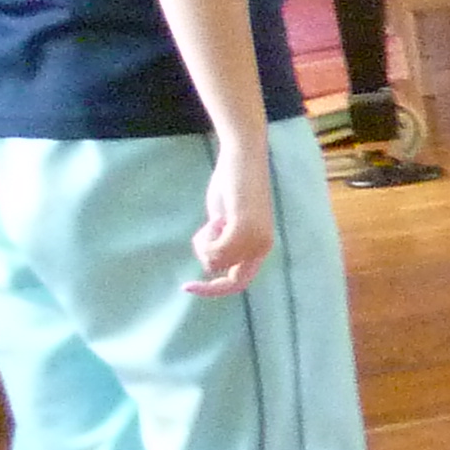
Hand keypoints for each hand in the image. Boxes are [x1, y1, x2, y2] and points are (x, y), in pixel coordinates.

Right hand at [187, 132, 275, 297]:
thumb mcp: (226, 221)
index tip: (189, 287)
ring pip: (215, 263)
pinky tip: (216, 217)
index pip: (240, 282)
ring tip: (214, 221)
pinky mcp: (245, 229)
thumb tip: (211, 264)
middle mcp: (263, 246)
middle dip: (207, 279)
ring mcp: (256, 239)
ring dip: (204, 245)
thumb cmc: (233, 186)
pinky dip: (206, 237)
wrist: (242, 159)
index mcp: (261, 246)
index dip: (215, 290)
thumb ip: (223, 242)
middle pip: (229, 281)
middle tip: (187, 284)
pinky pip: (214, 251)